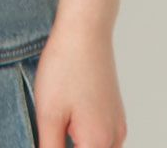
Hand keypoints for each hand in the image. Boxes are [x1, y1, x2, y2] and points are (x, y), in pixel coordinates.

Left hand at [32, 18, 128, 147]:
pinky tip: (68, 120)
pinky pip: (103, 138)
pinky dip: (86, 137)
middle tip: (51, 131)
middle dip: (67, 145)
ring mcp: (118, 124)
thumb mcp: (48, 113)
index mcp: (98, 143)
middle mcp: (115, 138)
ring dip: (78, 143)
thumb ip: (50, 147)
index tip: (49, 136)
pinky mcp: (115, 111)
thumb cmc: (65, 66)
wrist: (86, 29)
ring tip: (57, 125)